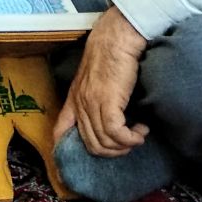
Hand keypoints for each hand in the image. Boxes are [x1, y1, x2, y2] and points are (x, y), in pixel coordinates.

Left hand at [55, 6, 148, 156]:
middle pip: (90, 145)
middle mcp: (80, 104)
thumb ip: (95, 96)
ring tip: (138, 134)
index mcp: (74, 98)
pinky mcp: (108, 102)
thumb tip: (108, 117)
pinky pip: (117, 134)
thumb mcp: (97, 78)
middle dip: (112, 151)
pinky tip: (141, 130)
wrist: (117, 36)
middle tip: (129, 142)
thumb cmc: (111, 54)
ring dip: (125, 145)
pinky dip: (131, 138)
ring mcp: (92, 103)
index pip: (59, 132)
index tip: (73, 165)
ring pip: (104, 143)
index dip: (64, 151)